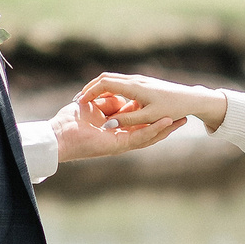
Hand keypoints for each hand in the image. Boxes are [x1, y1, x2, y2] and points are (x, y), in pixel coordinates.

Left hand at [51, 90, 184, 161]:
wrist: (59, 134)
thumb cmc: (71, 120)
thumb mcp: (94, 105)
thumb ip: (108, 101)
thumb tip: (119, 97)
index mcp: (118, 129)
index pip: (142, 123)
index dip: (156, 116)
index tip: (171, 108)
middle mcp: (122, 137)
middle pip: (150, 132)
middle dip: (168, 126)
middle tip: (185, 118)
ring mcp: (121, 143)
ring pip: (149, 136)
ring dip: (165, 129)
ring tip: (181, 120)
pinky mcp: (118, 145)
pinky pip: (140, 137)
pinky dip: (153, 130)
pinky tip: (165, 122)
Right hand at [78, 73, 231, 132]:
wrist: (191, 98)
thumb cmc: (171, 109)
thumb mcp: (148, 118)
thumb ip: (127, 121)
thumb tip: (110, 124)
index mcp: (133, 88)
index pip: (104, 83)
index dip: (89, 91)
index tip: (79, 101)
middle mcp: (134, 81)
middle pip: (106, 79)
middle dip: (90, 89)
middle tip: (78, 100)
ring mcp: (139, 81)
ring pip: (113, 81)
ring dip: (100, 89)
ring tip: (87, 100)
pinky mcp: (143, 84)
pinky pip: (121, 85)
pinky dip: (110, 91)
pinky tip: (108, 101)